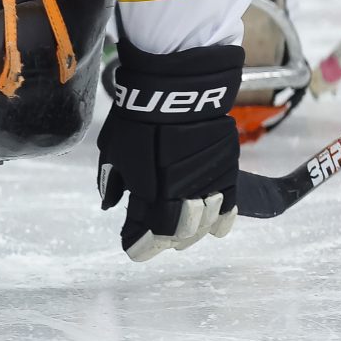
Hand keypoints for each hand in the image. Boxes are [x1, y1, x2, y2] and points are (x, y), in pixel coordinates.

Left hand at [97, 42, 242, 261]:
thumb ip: (111, 180)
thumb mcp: (113, 150)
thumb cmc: (139, 118)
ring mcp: (206, 187)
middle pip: (176, 235)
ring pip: (203, 226)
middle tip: (155, 239)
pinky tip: (217, 230)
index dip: (138, 246)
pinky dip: (222, 222)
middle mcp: (179, 198)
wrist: (176, 91)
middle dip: (164, 242)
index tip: (132, 249)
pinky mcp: (227, 174)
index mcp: (148, 195)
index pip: (145, 235)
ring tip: (183, 235)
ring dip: (191, 235)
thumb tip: (110, 202)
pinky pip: (229, 207)